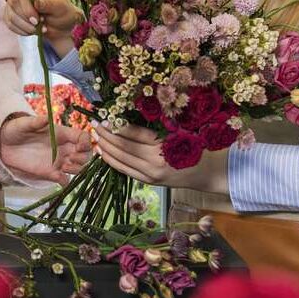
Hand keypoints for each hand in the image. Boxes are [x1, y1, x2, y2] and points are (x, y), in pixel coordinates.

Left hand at [0, 113, 91, 183]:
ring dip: (77, 169)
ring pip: (78, 168)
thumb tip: (46, 119)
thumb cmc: (15, 130)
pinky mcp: (50, 173)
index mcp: (62, 133)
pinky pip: (65, 180)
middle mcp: (63, 148)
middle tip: (71, 158)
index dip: (86, 142)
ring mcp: (58, 161)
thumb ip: (36, 122)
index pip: (83, 137)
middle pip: (85, 154)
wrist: (3, 145)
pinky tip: (57, 177)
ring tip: (64, 167)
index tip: (79, 146)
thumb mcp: (24, 124)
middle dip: (83, 158)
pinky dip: (66, 181)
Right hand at [4, 0, 82, 57]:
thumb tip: (36, 1)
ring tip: (39, 30)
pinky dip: (21, 31)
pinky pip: (10, 24)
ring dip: (25, 27)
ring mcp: (14, 4)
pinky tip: (31, 32)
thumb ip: (49, 4)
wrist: (60, 25)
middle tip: (40, 26)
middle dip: (26, 20)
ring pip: (11, 16)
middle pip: (13, 5)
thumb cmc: (62, 12)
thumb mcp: (61, 7)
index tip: (38, 21)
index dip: (27, 9)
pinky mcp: (12, 15)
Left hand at [94, 124, 229, 191]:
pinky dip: (111, 160)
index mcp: (165, 144)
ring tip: (95, 135)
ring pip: (121, 158)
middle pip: (124, 146)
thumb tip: (126, 116)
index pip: (134, 133)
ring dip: (105, 146)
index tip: (105, 116)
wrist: (204, 172)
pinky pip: (124, 170)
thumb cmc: (191, 146)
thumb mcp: (177, 131)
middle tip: (94, 123)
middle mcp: (156, 160)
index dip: (117, 125)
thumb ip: (154, 127)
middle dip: (106, 134)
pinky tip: (102, 152)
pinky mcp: (147, 181)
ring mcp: (150, 173)